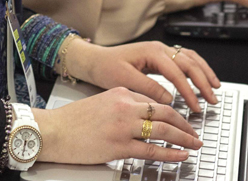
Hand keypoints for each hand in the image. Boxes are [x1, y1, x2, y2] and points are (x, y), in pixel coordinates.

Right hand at [34, 87, 202, 163]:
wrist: (52, 131)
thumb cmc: (72, 121)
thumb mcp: (101, 103)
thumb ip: (122, 105)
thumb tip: (143, 116)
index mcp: (120, 93)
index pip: (154, 101)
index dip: (172, 112)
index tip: (181, 120)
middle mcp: (125, 107)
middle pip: (165, 113)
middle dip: (184, 124)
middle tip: (195, 132)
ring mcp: (123, 127)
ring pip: (163, 131)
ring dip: (183, 138)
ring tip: (194, 144)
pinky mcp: (118, 146)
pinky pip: (151, 149)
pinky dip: (170, 153)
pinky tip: (180, 155)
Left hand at [65, 39, 220, 111]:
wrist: (95, 59)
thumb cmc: (106, 67)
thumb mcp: (124, 80)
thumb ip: (148, 88)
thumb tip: (169, 99)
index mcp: (151, 52)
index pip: (177, 72)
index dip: (188, 90)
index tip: (195, 106)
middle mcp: (159, 48)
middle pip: (189, 63)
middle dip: (203, 82)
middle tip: (213, 99)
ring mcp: (161, 50)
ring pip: (191, 58)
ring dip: (205, 72)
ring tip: (215, 87)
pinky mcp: (160, 55)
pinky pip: (185, 58)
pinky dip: (197, 67)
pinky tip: (202, 76)